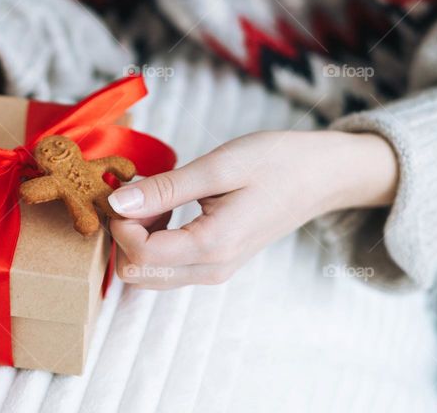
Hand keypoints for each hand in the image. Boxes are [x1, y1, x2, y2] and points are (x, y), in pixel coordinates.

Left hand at [108, 130, 397, 288]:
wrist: (319, 176)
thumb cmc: (276, 163)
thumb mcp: (219, 166)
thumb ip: (166, 189)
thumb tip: (117, 203)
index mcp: (212, 246)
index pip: (138, 254)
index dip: (120, 222)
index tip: (126, 187)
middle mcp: (210, 269)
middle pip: (136, 273)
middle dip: (123, 234)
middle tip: (138, 191)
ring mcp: (213, 271)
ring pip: (148, 273)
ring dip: (137, 236)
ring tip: (156, 196)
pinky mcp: (214, 264)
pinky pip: (167, 264)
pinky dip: (153, 238)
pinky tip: (166, 206)